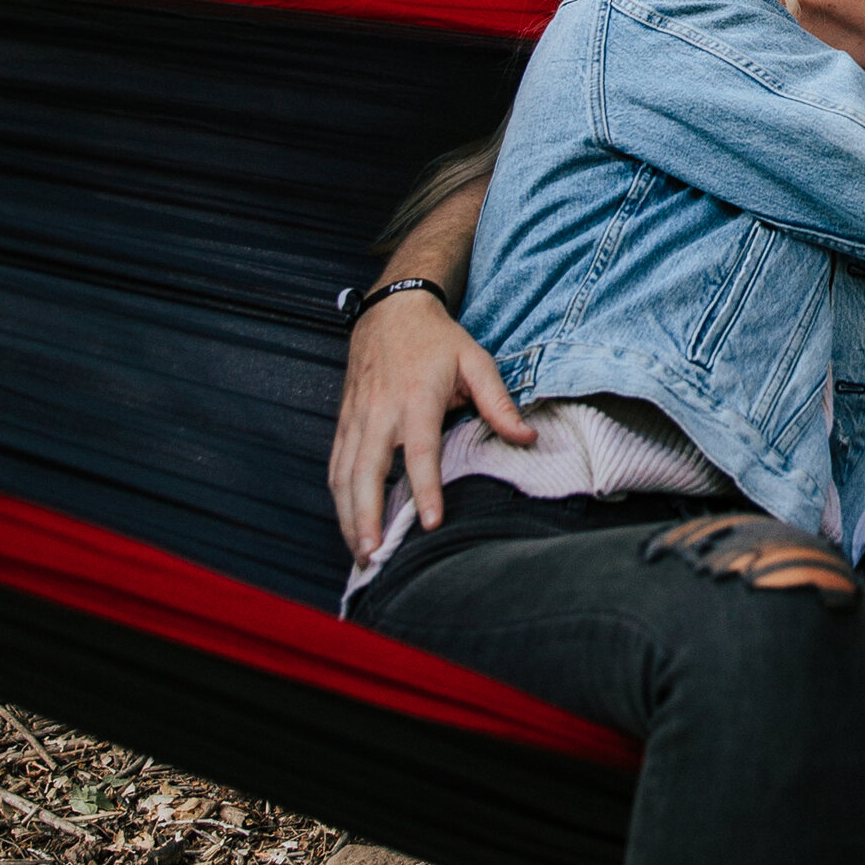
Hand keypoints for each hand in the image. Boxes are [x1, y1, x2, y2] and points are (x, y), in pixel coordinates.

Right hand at [327, 293, 534, 562]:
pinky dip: (338, 498)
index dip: (424, 488)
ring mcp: (356, 417)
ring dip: (348, 516)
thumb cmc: (437, 339)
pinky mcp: (344, 421)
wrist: (392, 308)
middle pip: (366, 472)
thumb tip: (528, 437)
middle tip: (373, 555)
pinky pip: (335, 465)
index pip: (419, 451)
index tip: (430, 523)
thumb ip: (499, 402)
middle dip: (366, 516)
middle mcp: (380, 411)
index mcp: (416, 397)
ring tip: (359, 553)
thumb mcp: (476, 360)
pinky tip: (348, 524)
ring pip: (343, 474)